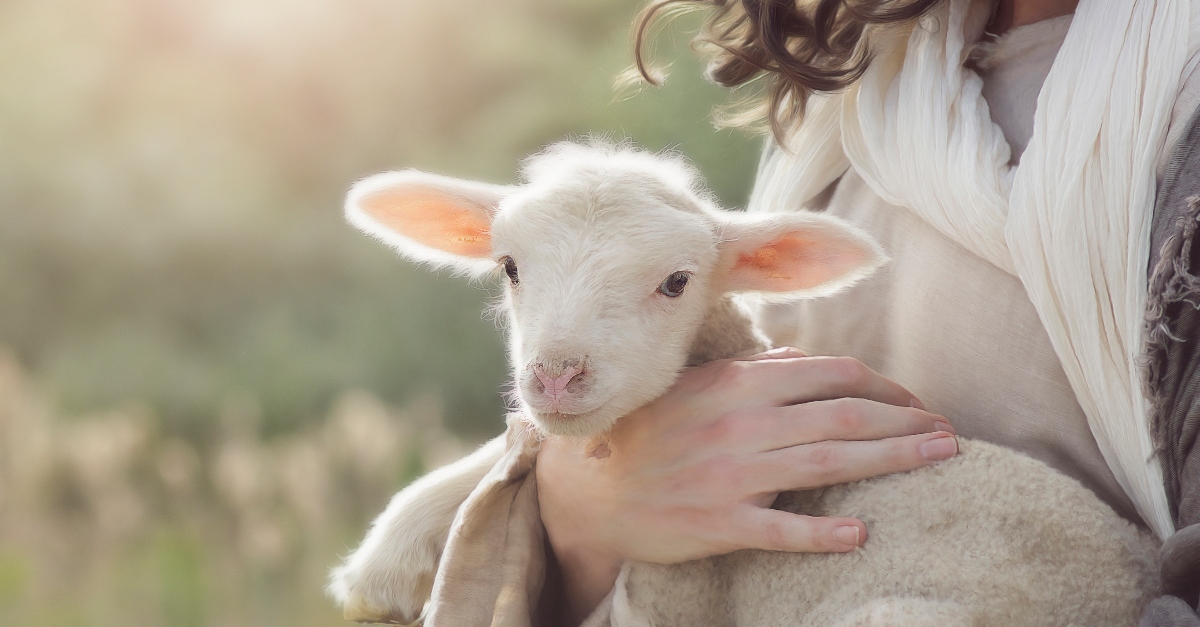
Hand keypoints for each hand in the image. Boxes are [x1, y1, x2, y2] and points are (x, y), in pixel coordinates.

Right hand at [536, 347, 957, 621]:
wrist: (589, 490)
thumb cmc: (650, 433)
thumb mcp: (697, 387)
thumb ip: (754, 373)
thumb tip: (808, 362)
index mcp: (737, 383)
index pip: (831, 374)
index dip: (884, 388)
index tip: (916, 404)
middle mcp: (740, 423)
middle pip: (844, 417)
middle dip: (906, 423)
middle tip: (950, 435)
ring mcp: (729, 474)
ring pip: (827, 463)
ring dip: (892, 461)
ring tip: (937, 461)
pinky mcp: (717, 523)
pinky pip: (779, 528)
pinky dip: (823, 533)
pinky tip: (861, 535)